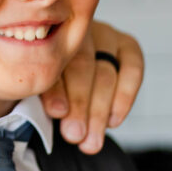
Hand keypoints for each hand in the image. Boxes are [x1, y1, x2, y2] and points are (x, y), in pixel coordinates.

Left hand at [40, 21, 143, 153]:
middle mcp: (75, 29)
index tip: (56, 113)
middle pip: (81, 66)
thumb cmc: (47, 82)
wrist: (66, 72)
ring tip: (91, 141)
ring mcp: (103, 33)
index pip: (52, 62)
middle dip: (80, 105)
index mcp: (45, 35)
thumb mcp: (39, 86)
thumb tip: (59, 114)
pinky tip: (113, 121)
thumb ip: (45, 95)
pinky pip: (133, 69)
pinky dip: (124, 97)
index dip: (56, 89)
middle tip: (74, 135)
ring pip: (105, 72)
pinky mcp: (126, 44)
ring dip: (99, 111)